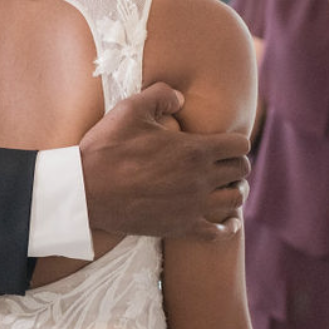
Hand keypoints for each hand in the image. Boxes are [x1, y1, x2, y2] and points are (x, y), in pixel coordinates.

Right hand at [80, 86, 249, 239]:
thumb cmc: (107, 149)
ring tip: (224, 186)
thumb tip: (181, 97)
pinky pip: (218, 233)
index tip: (223, 142)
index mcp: (195, 150)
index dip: (235, 141)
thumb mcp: (130, 109)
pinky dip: (227, 227)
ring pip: (236, 200)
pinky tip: (226, 221)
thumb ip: (161, 95)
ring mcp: (192, 206)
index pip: (240, 145)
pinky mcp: (181, 227)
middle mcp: (200, 179)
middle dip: (236, 164)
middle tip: (222, 162)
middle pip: (242, 171)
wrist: (86, 192)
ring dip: (234, 191)